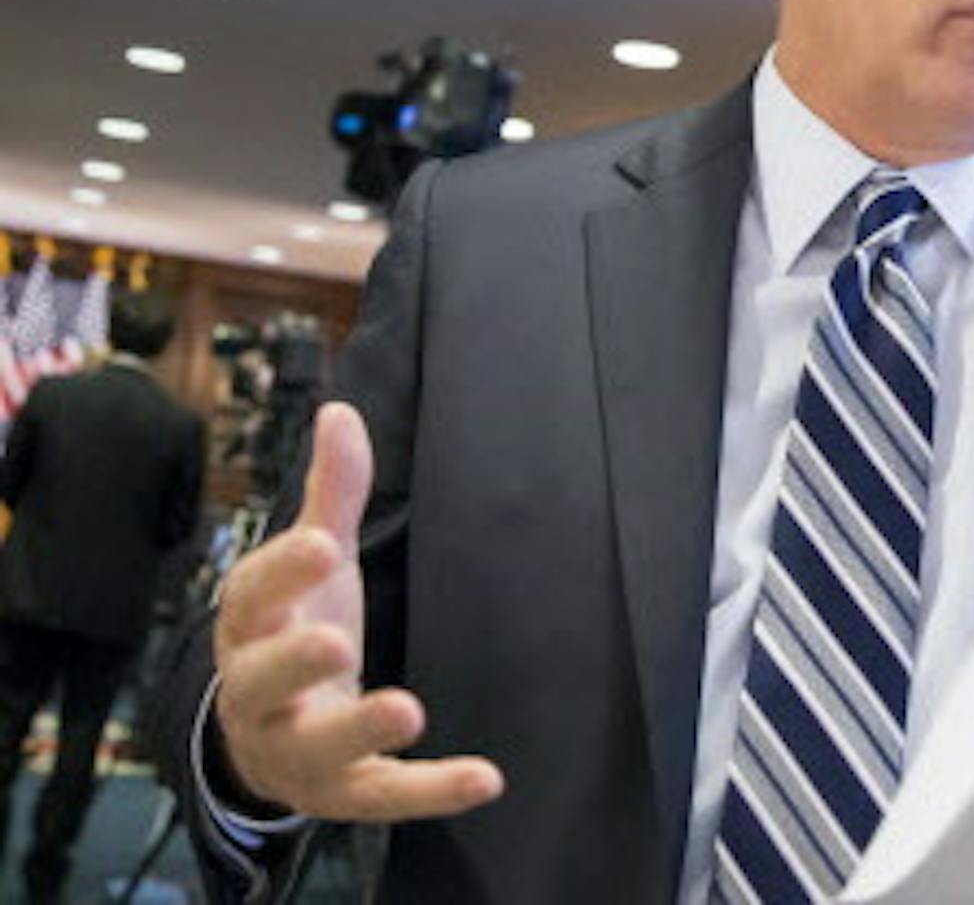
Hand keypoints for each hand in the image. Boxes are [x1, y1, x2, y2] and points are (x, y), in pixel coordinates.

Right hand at [212, 402, 503, 820]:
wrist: (267, 739)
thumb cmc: (294, 630)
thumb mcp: (311, 567)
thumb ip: (330, 497)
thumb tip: (340, 411)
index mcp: (252, 628)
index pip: (253, 597)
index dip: (283, 572)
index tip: (322, 546)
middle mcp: (260, 694)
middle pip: (263, 680)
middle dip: (296, 662)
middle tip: (336, 641)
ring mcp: (298, 749)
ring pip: (315, 748)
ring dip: (358, 729)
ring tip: (408, 709)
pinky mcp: (344, 791)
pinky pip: (383, 796)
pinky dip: (432, 791)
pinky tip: (487, 779)